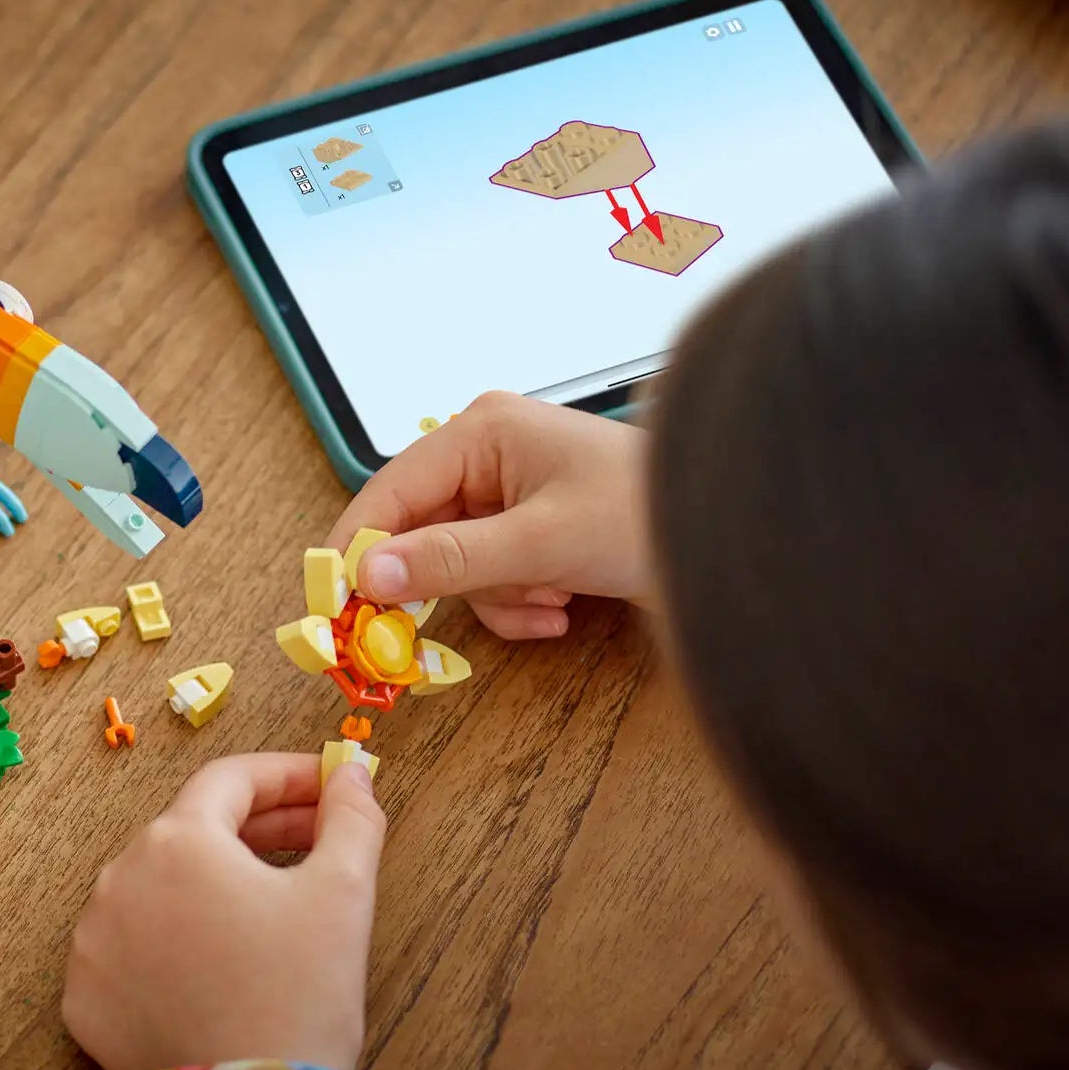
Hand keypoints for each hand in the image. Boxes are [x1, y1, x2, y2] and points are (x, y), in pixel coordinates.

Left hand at [63, 753, 386, 1069]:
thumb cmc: (299, 999)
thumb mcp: (343, 896)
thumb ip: (350, 818)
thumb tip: (352, 774)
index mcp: (178, 842)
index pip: (231, 780)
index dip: (287, 775)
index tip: (330, 784)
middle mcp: (118, 879)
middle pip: (193, 831)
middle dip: (260, 828)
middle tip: (319, 840)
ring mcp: (91, 943)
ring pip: (158, 889)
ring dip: (213, 884)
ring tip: (271, 905)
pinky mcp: (83, 1000)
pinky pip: (132, 949)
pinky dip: (173, 942)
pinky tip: (220, 960)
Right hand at [329, 391, 651, 640]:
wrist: (736, 535)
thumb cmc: (649, 514)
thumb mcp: (540, 542)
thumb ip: (450, 559)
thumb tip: (370, 576)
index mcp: (482, 431)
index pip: (390, 491)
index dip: (357, 548)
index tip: (332, 603)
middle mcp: (490, 454)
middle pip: (421, 533)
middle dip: (450, 581)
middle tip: (415, 638)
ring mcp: (512, 493)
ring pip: (457, 565)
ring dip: (497, 597)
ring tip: (551, 598)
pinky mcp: (534, 530)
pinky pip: (493, 577)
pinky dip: (521, 602)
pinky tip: (565, 605)